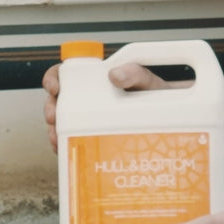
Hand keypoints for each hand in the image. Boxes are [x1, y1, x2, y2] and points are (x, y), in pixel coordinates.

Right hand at [42, 61, 169, 151]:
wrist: (172, 117)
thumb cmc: (158, 95)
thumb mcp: (148, 80)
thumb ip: (134, 72)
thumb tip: (115, 75)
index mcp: (96, 79)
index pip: (66, 74)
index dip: (54, 78)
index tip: (54, 87)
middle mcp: (89, 99)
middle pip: (59, 102)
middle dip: (51, 110)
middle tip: (54, 119)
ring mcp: (91, 120)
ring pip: (64, 124)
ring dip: (56, 131)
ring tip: (58, 140)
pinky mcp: (96, 137)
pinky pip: (76, 141)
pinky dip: (69, 146)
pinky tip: (68, 151)